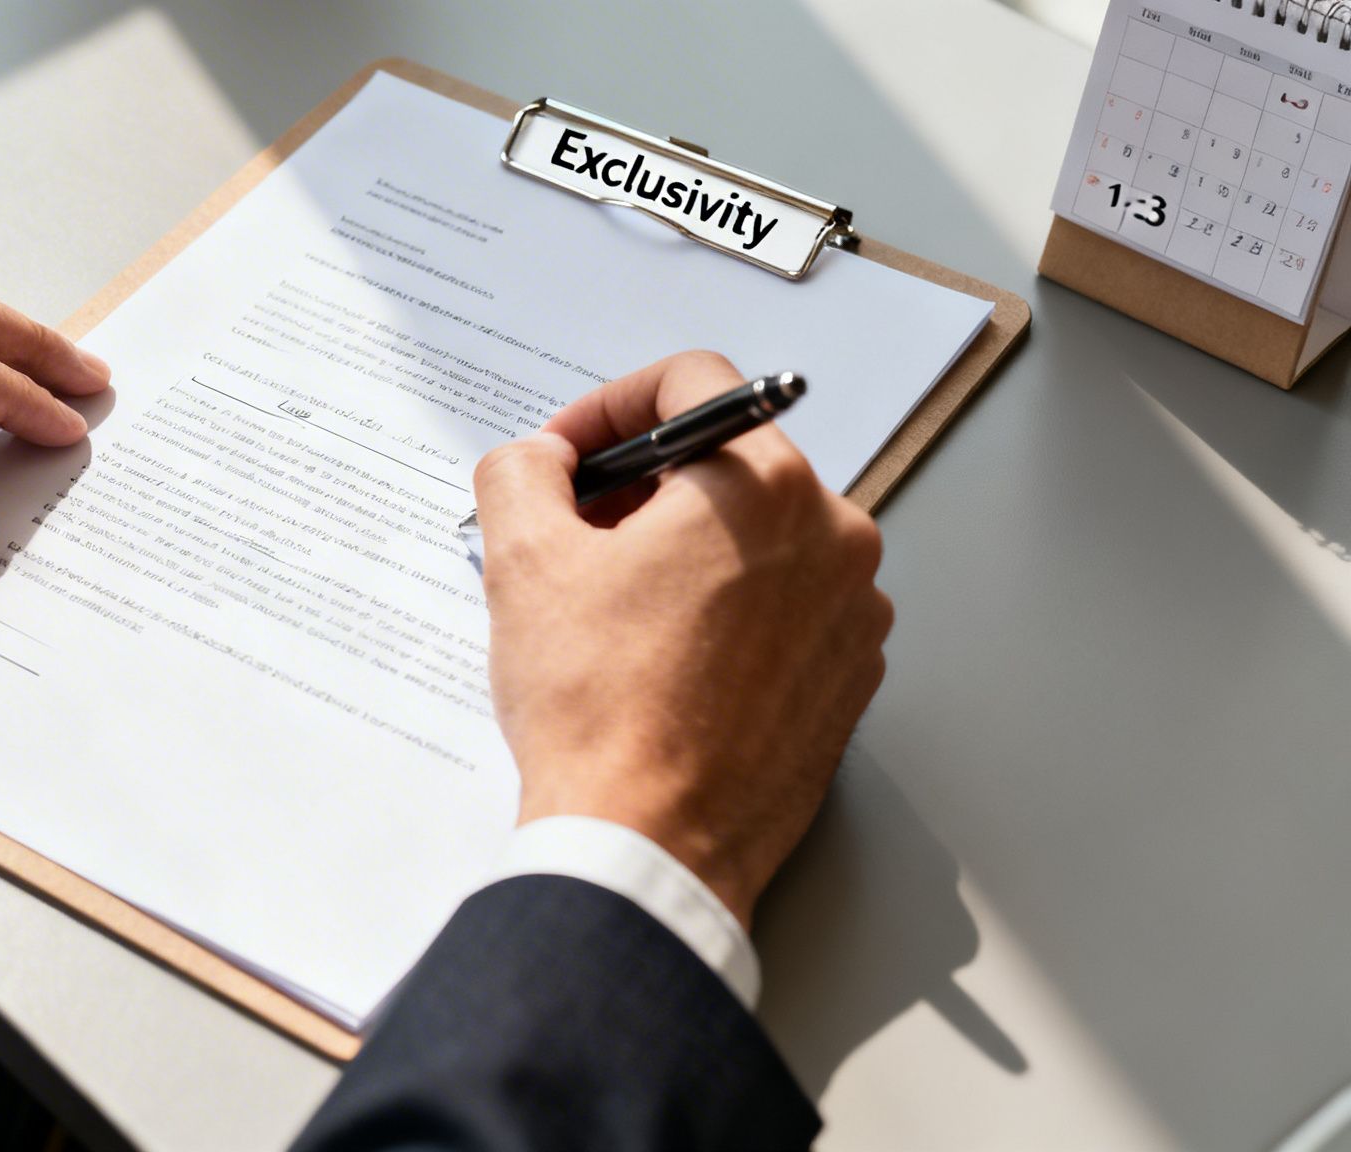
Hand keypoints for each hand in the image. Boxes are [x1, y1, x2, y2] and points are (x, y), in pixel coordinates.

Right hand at [473, 351, 889, 927]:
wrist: (649, 846)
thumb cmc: (599, 711)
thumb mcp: (523, 563)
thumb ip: (522, 472)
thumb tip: (539, 459)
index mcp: (763, 486)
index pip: (692, 383)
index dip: (608, 408)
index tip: (568, 457)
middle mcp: (832, 535)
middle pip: (727, 463)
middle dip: (641, 487)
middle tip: (573, 536)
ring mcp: (852, 611)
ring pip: (757, 537)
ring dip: (682, 550)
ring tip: (611, 609)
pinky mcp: (849, 677)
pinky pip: (784, 606)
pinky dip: (724, 609)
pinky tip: (661, 658)